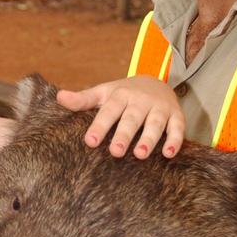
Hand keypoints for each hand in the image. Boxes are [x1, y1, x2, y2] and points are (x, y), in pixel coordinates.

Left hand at [57, 76, 184, 158]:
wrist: (156, 82)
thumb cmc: (124, 94)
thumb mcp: (104, 93)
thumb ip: (83, 99)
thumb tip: (59, 98)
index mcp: (120, 95)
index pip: (108, 111)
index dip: (99, 126)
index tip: (89, 142)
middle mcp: (141, 100)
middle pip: (132, 118)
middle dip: (124, 134)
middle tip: (115, 152)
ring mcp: (159, 108)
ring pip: (155, 123)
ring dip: (149, 138)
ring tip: (140, 154)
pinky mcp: (176, 115)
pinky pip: (178, 128)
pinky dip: (175, 140)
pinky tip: (168, 153)